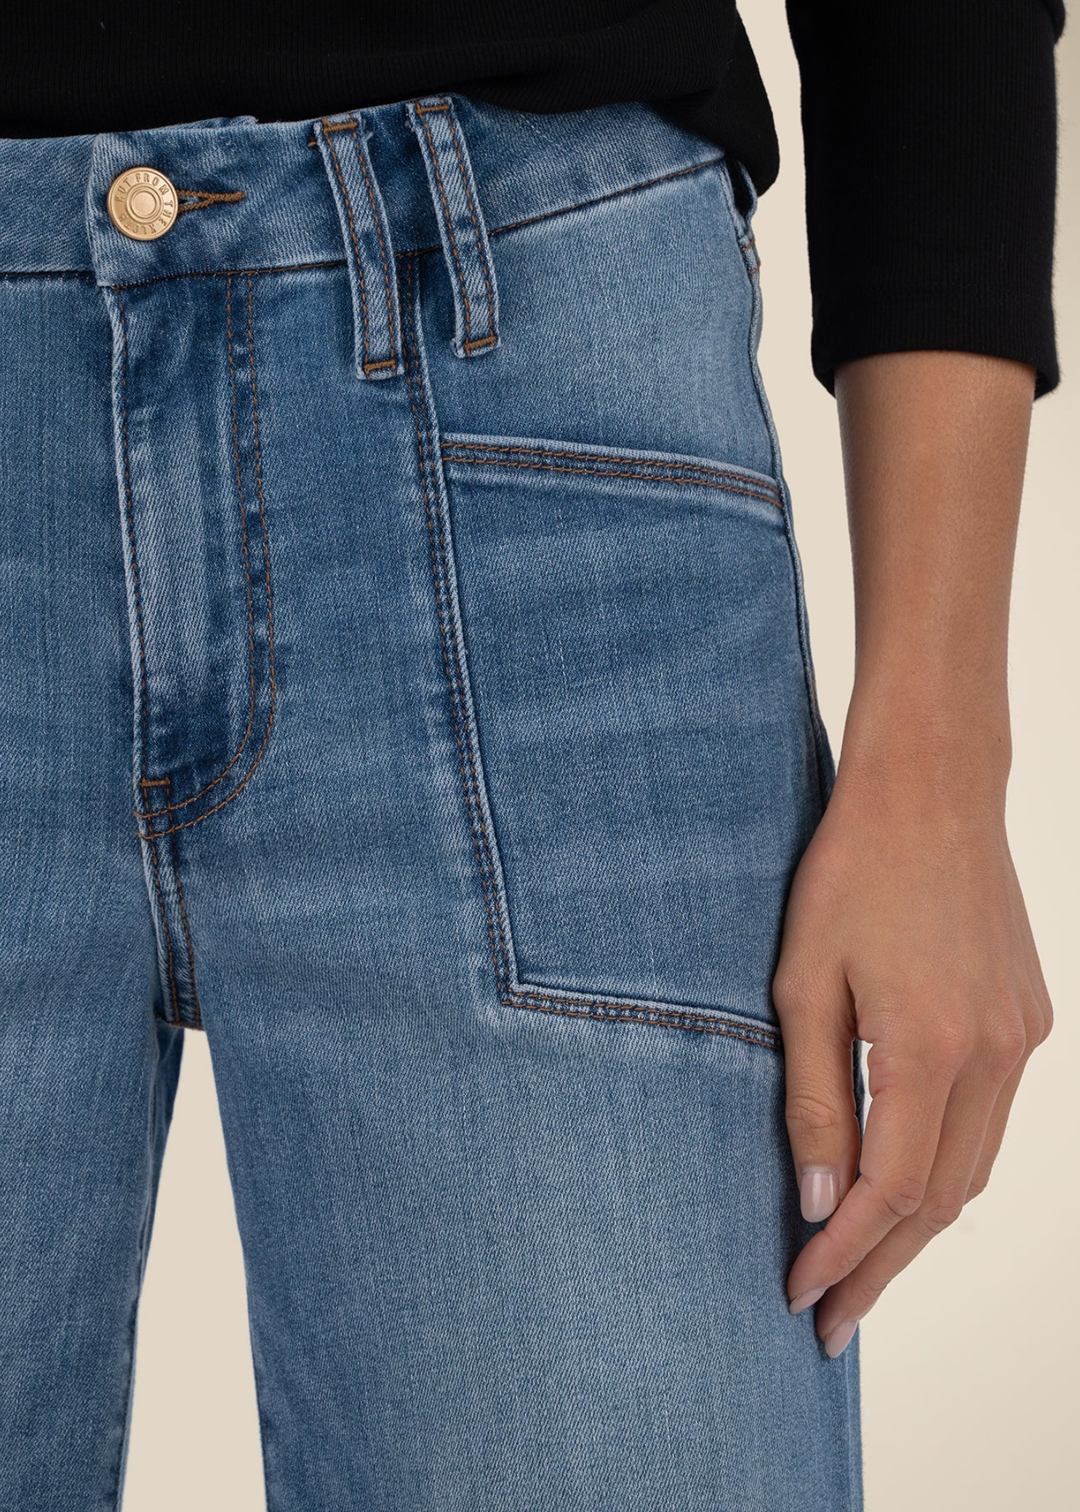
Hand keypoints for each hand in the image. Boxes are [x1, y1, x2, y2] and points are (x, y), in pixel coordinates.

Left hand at [774, 749, 1053, 1357]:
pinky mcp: (1030, 1019)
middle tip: (832, 1321)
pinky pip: (991, 1121)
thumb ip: (815, 1097)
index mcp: (929, 1045)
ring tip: (863, 1271)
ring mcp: (1023, 1037)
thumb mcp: (804, 981)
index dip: (843, 1254)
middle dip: (884, 1268)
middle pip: (940, 1199)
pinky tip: (906, 1188)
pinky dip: (946, 1167)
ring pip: (973, 1168)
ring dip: (917, 1227)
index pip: (888, 1191)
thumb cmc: (850, 870)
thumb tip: (820, 1202)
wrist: (932, 790)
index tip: (799, 1295)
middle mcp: (995, 1053)